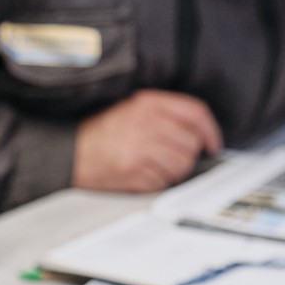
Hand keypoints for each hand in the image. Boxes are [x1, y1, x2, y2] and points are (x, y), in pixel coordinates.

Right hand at [72, 90, 222, 192]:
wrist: (70, 152)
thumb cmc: (100, 131)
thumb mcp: (132, 108)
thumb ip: (165, 114)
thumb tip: (200, 132)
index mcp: (148, 103)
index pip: (196, 113)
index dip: (210, 130)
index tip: (213, 143)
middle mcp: (147, 124)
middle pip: (191, 143)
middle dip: (188, 153)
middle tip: (172, 155)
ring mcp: (141, 149)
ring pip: (181, 165)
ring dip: (174, 170)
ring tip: (155, 164)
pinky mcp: (135, 172)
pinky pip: (164, 181)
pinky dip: (158, 181)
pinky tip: (142, 172)